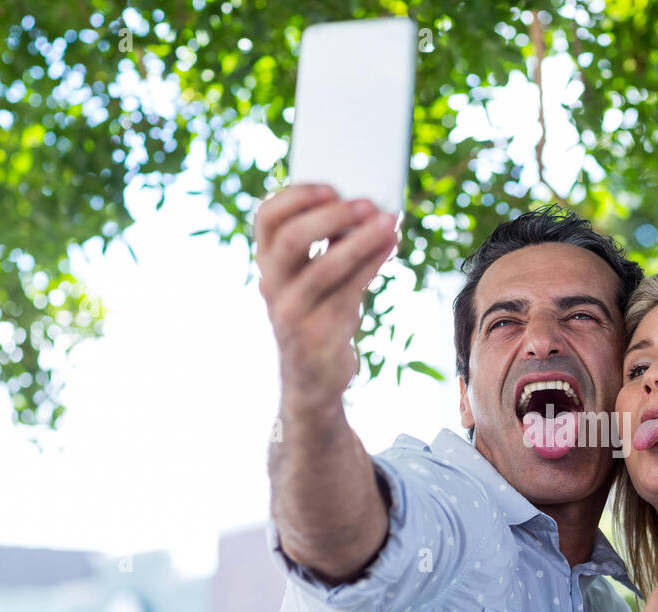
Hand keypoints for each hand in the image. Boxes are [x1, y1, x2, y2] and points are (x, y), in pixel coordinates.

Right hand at [254, 184, 398, 414]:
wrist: (314, 379)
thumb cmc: (320, 315)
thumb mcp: (317, 279)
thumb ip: (333, 245)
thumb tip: (370, 208)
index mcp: (268, 263)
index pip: (267, 218)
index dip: (296, 196)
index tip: (331, 186)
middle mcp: (272, 285)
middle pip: (290, 238)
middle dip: (331, 216)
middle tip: (368, 203)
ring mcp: (292, 312)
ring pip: (323, 267)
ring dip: (360, 241)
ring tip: (389, 222)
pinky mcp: (319, 334)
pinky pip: (349, 293)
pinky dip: (372, 264)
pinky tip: (391, 245)